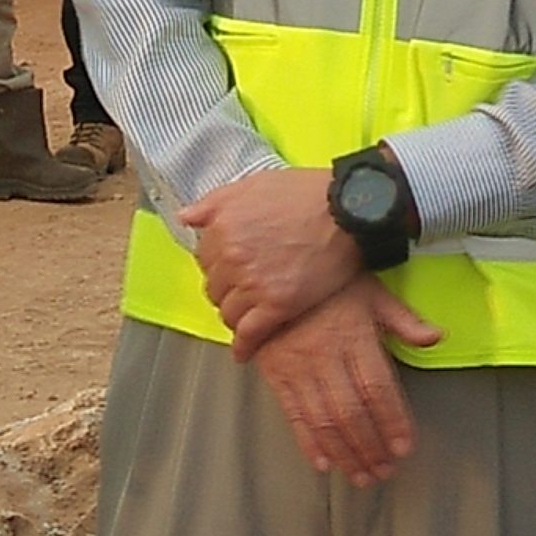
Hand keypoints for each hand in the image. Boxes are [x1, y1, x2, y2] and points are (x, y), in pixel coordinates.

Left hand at [182, 166, 362, 359]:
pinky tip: (245, 351)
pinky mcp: (277, 306)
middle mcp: (232, 257)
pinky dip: (244, 346)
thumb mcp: (255, 184)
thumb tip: (186, 217)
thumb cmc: (307, 193)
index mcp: (223, 227)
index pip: (204, 258)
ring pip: (228, 313)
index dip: (218, 264)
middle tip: (242, 290)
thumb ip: (215, 202)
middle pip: (214, 288)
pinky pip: (249, 335)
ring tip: (248, 316)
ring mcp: (254, 284)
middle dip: (226, 290)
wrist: (350, 210)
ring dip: (235, 316)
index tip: (229, 268)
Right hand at [251, 277, 441, 484]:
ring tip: (362, 476)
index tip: (405, 447)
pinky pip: (293, 415)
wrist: (277, 273)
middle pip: (352, 412)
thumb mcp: (372, 293)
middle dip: (371, 447)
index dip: (393, 420)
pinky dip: (308, 443)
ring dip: (345, 453)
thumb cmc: (332, 286)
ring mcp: (299, 368)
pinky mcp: (277, 376)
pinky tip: (324, 464)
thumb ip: (404, 321)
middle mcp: (326, 356)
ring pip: (324, 420)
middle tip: (385, 471)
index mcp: (354, 337)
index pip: (378, 387)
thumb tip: (437, 337)